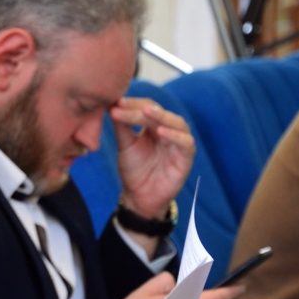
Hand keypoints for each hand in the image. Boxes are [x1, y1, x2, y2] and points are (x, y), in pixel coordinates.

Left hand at [111, 97, 194, 219]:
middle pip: (160, 112)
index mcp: (154, 126)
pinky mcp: (186, 157)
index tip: (115, 102)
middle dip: (142, 107)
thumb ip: (122, 127)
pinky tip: (161, 132)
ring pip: (177, 123)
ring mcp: (179, 143)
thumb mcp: (125, 146)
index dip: (133, 103)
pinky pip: (186, 142)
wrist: (140, 197)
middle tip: (125, 104)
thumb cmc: (134, 170)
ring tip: (146, 112)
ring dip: (162, 116)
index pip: (147, 107)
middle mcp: (169, 130)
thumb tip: (111, 105)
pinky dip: (175, 136)